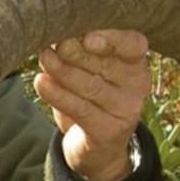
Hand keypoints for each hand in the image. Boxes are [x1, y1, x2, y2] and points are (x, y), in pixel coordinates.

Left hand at [34, 29, 149, 180]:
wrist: (96, 147)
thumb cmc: (90, 95)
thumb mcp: (88, 70)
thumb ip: (77, 50)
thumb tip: (53, 33)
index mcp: (136, 62)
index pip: (133, 44)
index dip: (112, 38)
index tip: (86, 36)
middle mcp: (137, 85)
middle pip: (106, 64)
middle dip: (76, 52)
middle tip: (52, 43)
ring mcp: (126, 110)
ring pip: (91, 86)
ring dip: (63, 70)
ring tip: (44, 58)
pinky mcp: (109, 131)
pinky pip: (80, 109)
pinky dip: (58, 95)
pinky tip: (41, 81)